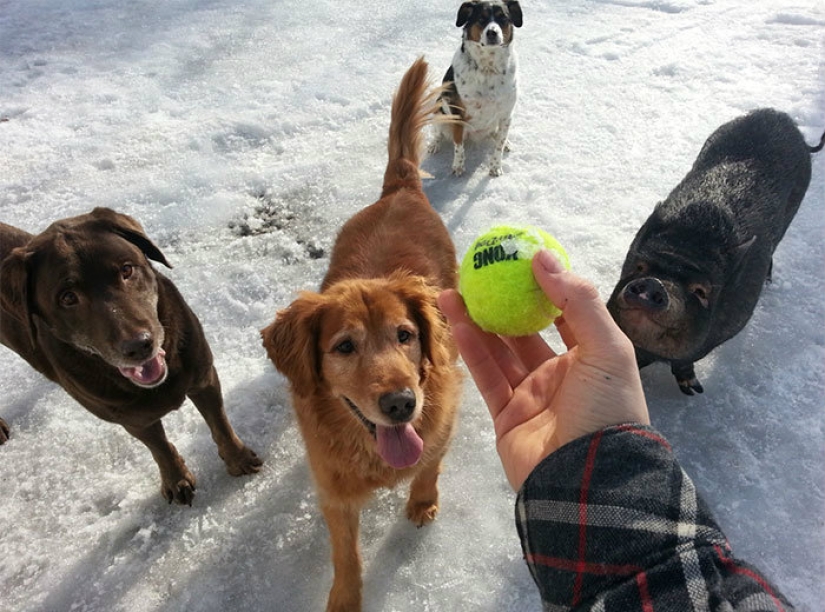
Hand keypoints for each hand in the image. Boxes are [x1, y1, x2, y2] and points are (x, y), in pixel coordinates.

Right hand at [438, 249, 648, 490]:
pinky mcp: (506, 417)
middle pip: (524, 331)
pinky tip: (458, 323)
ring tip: (452, 292)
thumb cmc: (606, 408)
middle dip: (501, 303)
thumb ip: (577, 300)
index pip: (565, 315)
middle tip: (477, 276)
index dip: (543, 288)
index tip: (518, 261)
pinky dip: (472, 350)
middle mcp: (560, 375)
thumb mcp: (606, 348)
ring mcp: (531, 397)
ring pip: (499, 351)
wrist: (588, 480)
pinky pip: (486, 377)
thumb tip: (542, 256)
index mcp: (590, 359)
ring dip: (476, 321)